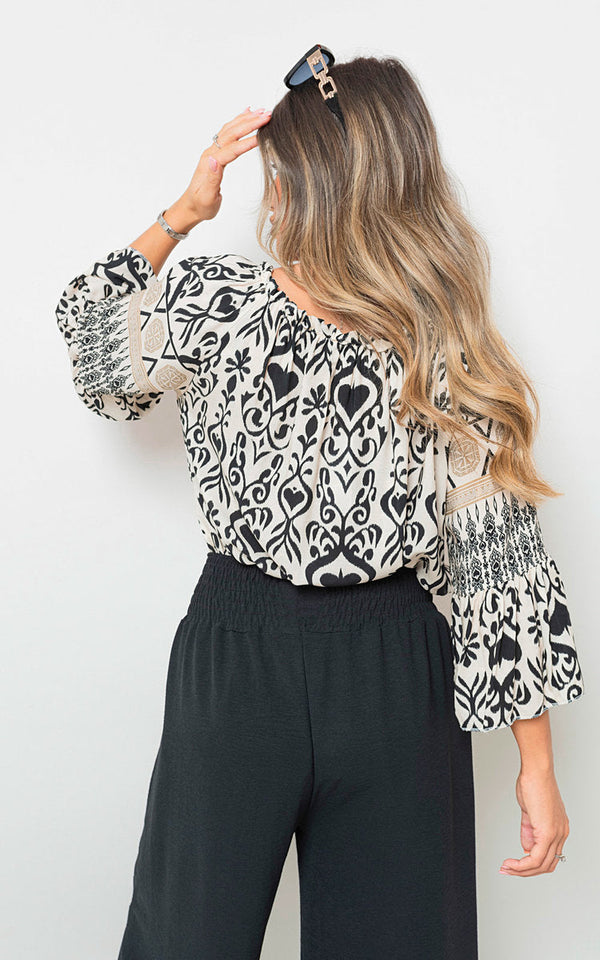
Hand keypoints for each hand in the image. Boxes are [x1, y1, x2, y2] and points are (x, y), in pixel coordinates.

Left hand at [180, 106, 271, 222]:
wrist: (191, 206)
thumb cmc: (201, 205)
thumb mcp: (207, 196)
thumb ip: (211, 179)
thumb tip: (213, 160)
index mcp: (210, 163)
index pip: (232, 149)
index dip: (248, 141)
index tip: (263, 134)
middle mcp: (211, 153)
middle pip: (232, 133)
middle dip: (250, 123)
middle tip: (267, 115)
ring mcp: (213, 151)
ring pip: (230, 129)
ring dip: (246, 119)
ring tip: (261, 112)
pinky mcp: (217, 153)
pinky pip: (228, 133)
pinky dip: (238, 122)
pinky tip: (246, 115)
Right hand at [499, 768, 569, 876]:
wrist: (537, 772)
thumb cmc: (534, 784)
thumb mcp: (530, 812)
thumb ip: (529, 832)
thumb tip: (526, 848)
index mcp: (559, 829)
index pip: (549, 857)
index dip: (532, 865)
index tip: (516, 866)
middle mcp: (561, 834)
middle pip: (546, 865)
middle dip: (525, 872)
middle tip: (508, 870)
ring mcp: (556, 834)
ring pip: (541, 865)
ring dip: (522, 871)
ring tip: (506, 868)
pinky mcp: (548, 833)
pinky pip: (535, 858)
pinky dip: (522, 865)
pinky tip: (511, 864)